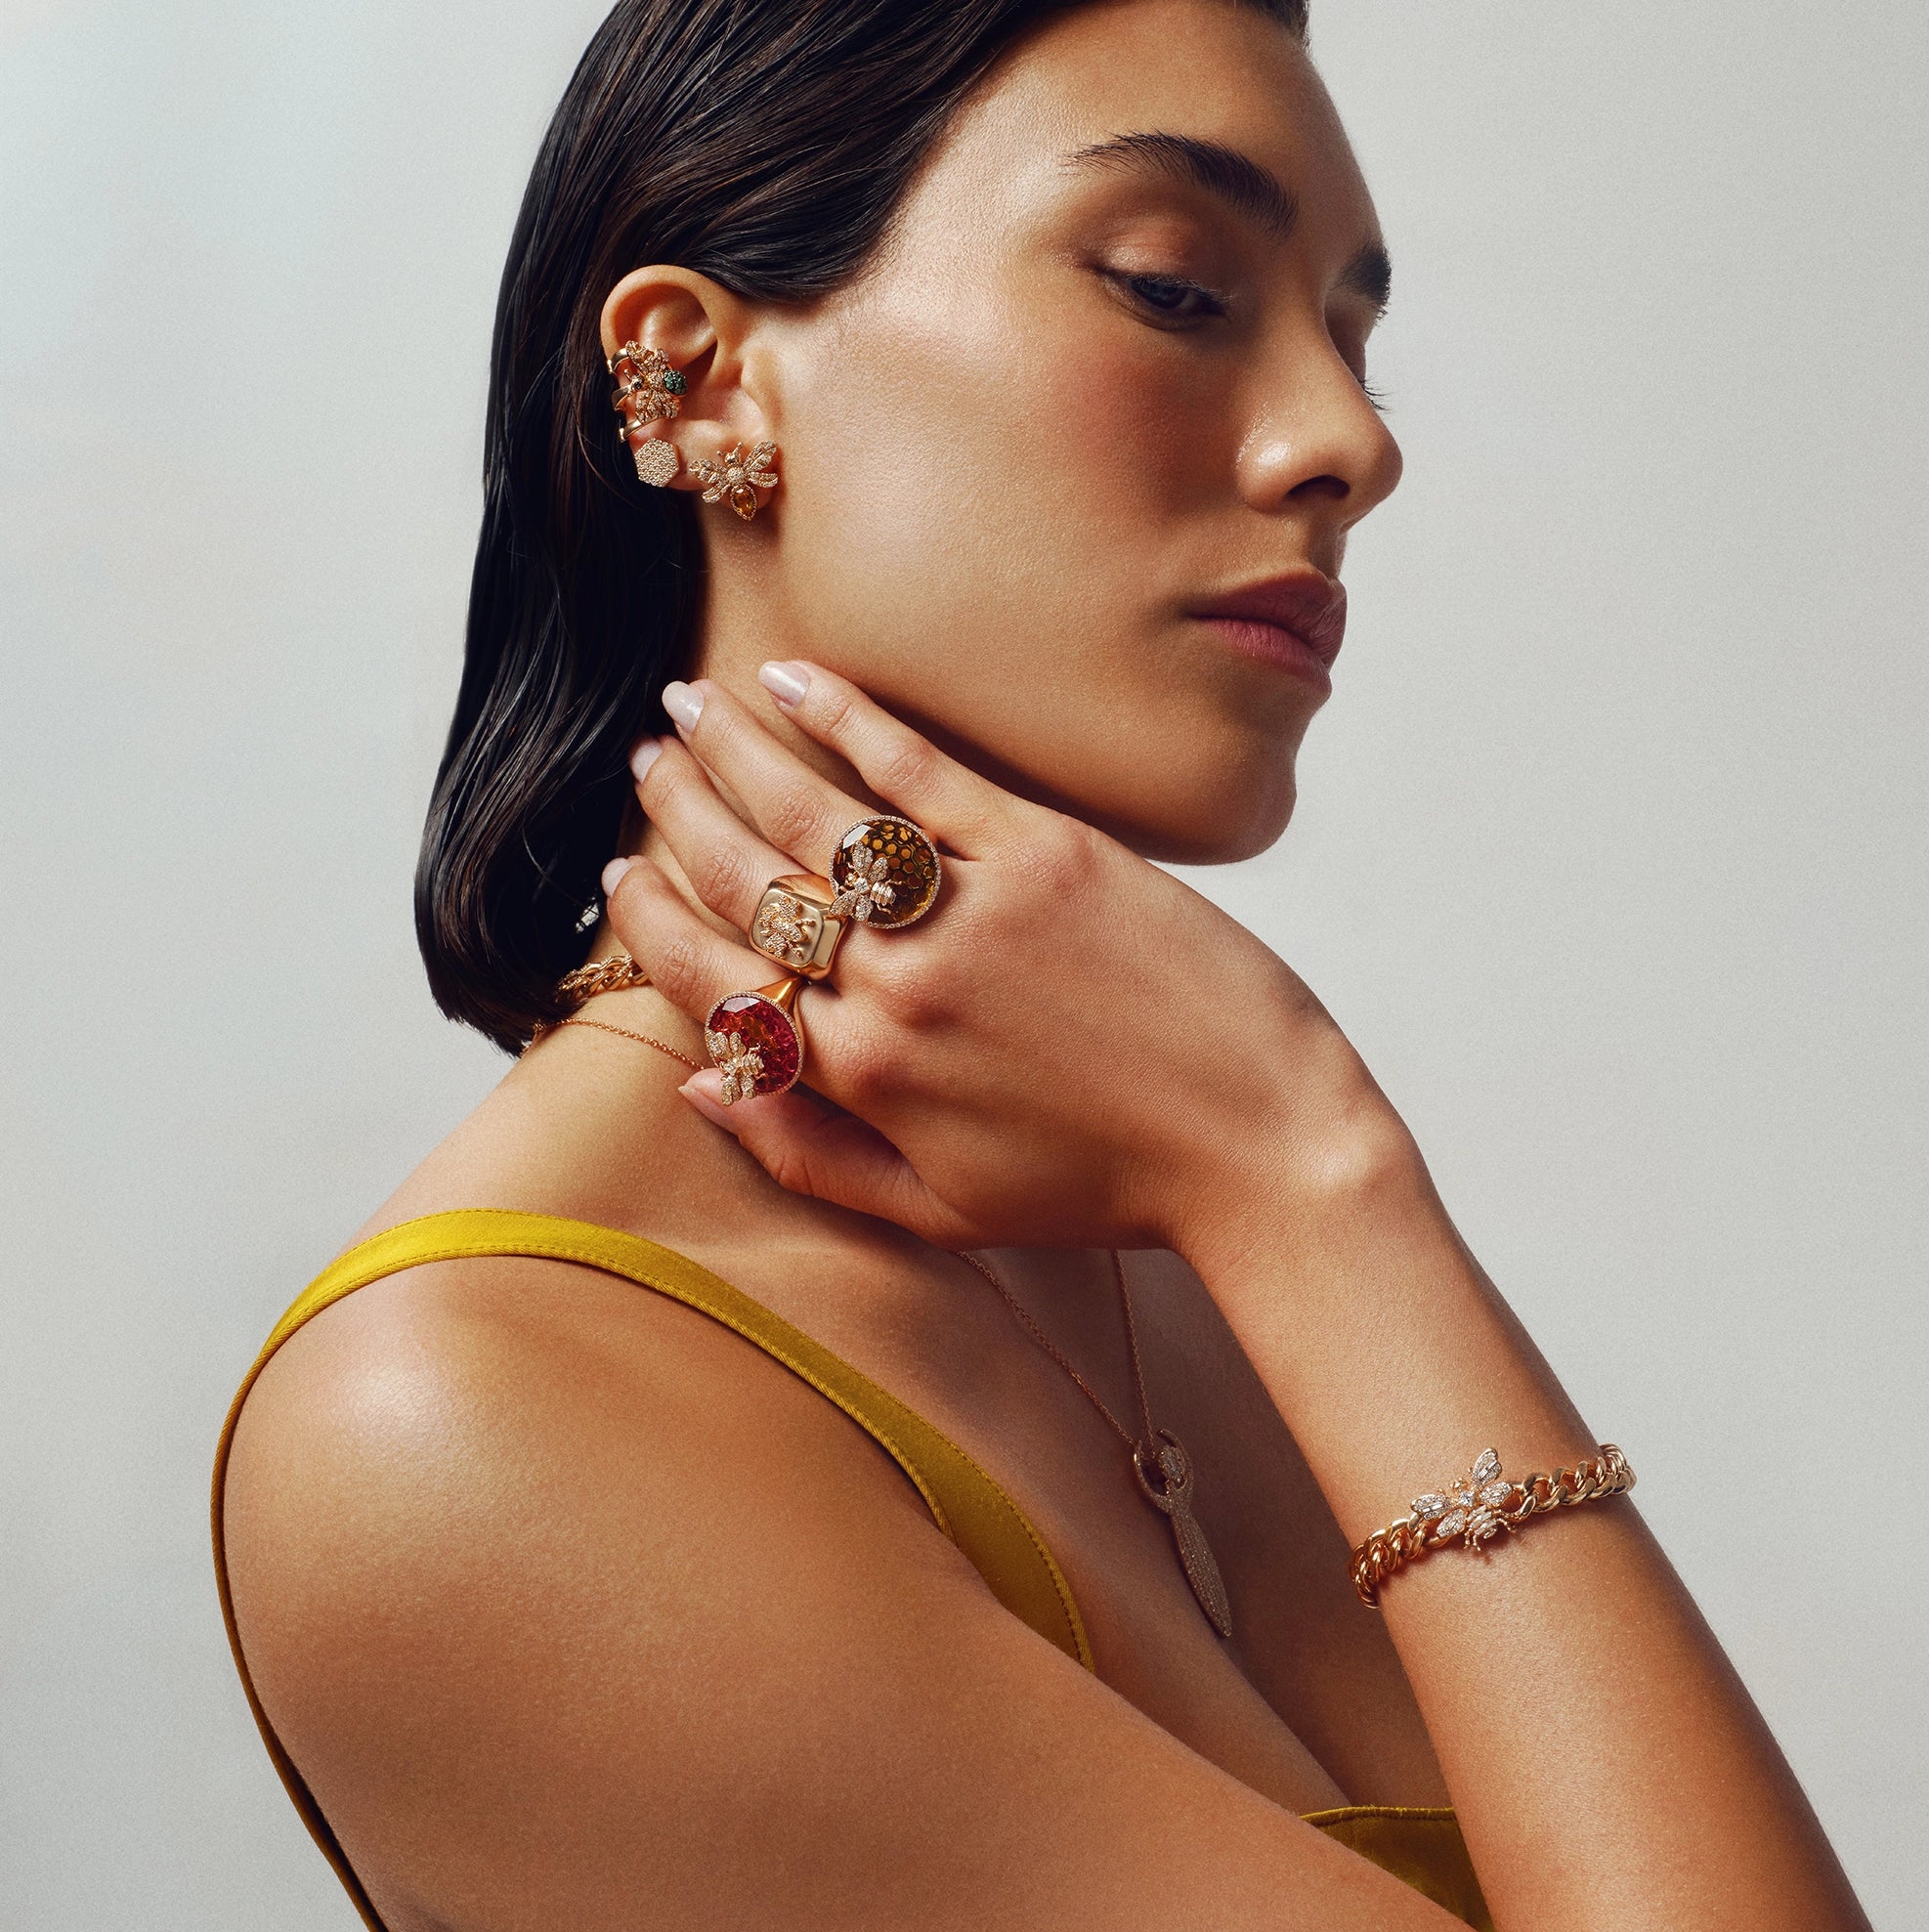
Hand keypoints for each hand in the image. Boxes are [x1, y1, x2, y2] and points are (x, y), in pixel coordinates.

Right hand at [605, 663, 1394, 1257]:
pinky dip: (848, 715)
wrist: (1262, 1150)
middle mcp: (895, 987)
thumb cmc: (1105, 1190)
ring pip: (810, 814)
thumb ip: (806, 1152)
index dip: (650, 921)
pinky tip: (795, 679)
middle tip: (644, 765)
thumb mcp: (941, 1210)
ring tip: (684, 706)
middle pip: (745, 881)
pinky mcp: (1046, 852)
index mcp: (862, 1077)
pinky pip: (918, 772)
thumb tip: (699, 1081)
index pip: (713, 979)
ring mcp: (968, 912)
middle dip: (677, 815)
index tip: (621, 871)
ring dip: (732, 751)